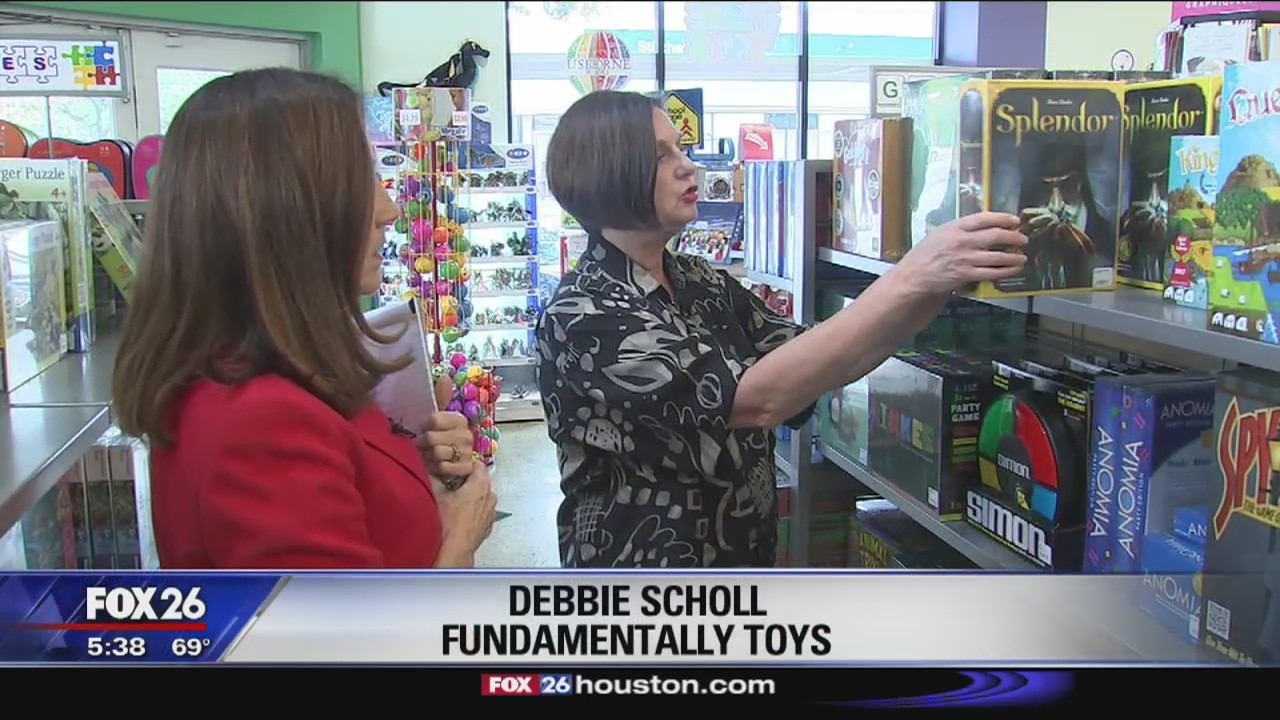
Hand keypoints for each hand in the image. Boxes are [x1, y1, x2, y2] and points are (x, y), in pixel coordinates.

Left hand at [416, 374, 475, 478]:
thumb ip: (439, 399)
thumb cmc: (434, 442)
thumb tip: (444, 377)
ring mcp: (468, 452)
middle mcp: (467, 435)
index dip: (423, 427)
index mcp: (458, 420)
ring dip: (428, 458)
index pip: (433, 419)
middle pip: (432, 438)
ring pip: (438, 453)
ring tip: (428, 457)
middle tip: (422, 447)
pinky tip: (435, 468)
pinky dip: (436, 469)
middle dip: (423, 445)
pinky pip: (445, 467)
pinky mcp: (466, 468)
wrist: (438, 468)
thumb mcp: (433, 420)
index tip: (422, 430)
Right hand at [436, 462, 497, 552]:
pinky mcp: (487, 525)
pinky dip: (472, 509)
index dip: (463, 462)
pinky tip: (458, 514)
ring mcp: (491, 512)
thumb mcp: (435, 493)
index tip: (452, 464)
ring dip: (469, 494)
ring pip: (480, 495)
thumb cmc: (446, 522)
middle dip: (465, 478)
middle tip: (448, 480)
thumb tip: (428, 465)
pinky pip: (481, 510)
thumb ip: (433, 475)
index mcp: (481, 484)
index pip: (477, 463)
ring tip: (452, 498)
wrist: (453, 551)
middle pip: (479, 479)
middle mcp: (490, 496)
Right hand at [893, 212, 1026, 295]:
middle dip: (1014, 237)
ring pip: (998, 256)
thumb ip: (962, 229)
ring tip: (1022, 257)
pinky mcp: (967, 275)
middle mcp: (963, 241)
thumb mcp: (941, 233)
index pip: (985, 218)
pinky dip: (1007, 271)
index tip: (1016, 221)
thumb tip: (988, 226)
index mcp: (956, 227)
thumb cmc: (927, 253)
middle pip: (996, 236)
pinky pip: (993, 273)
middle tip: (1023, 239)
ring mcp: (966, 259)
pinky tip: (1014, 270)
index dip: (1004, 218)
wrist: (915, 276)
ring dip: (1014, 257)